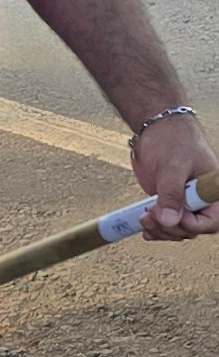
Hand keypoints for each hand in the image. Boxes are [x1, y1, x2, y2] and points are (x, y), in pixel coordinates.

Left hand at [129, 111, 218, 236]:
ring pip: (177, 229)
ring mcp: (184, 202)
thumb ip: (172, 193)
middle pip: (191, 229)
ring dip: (160, 230)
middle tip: (151, 214)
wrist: (157, 126)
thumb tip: (170, 220)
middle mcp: (200, 199)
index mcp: (212, 191)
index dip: (193, 225)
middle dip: (171, 228)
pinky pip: (165, 223)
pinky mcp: (168, 201)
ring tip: (144, 218)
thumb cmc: (173, 138)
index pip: (211, 221)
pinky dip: (155, 228)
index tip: (174, 217)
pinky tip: (145, 227)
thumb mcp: (173, 165)